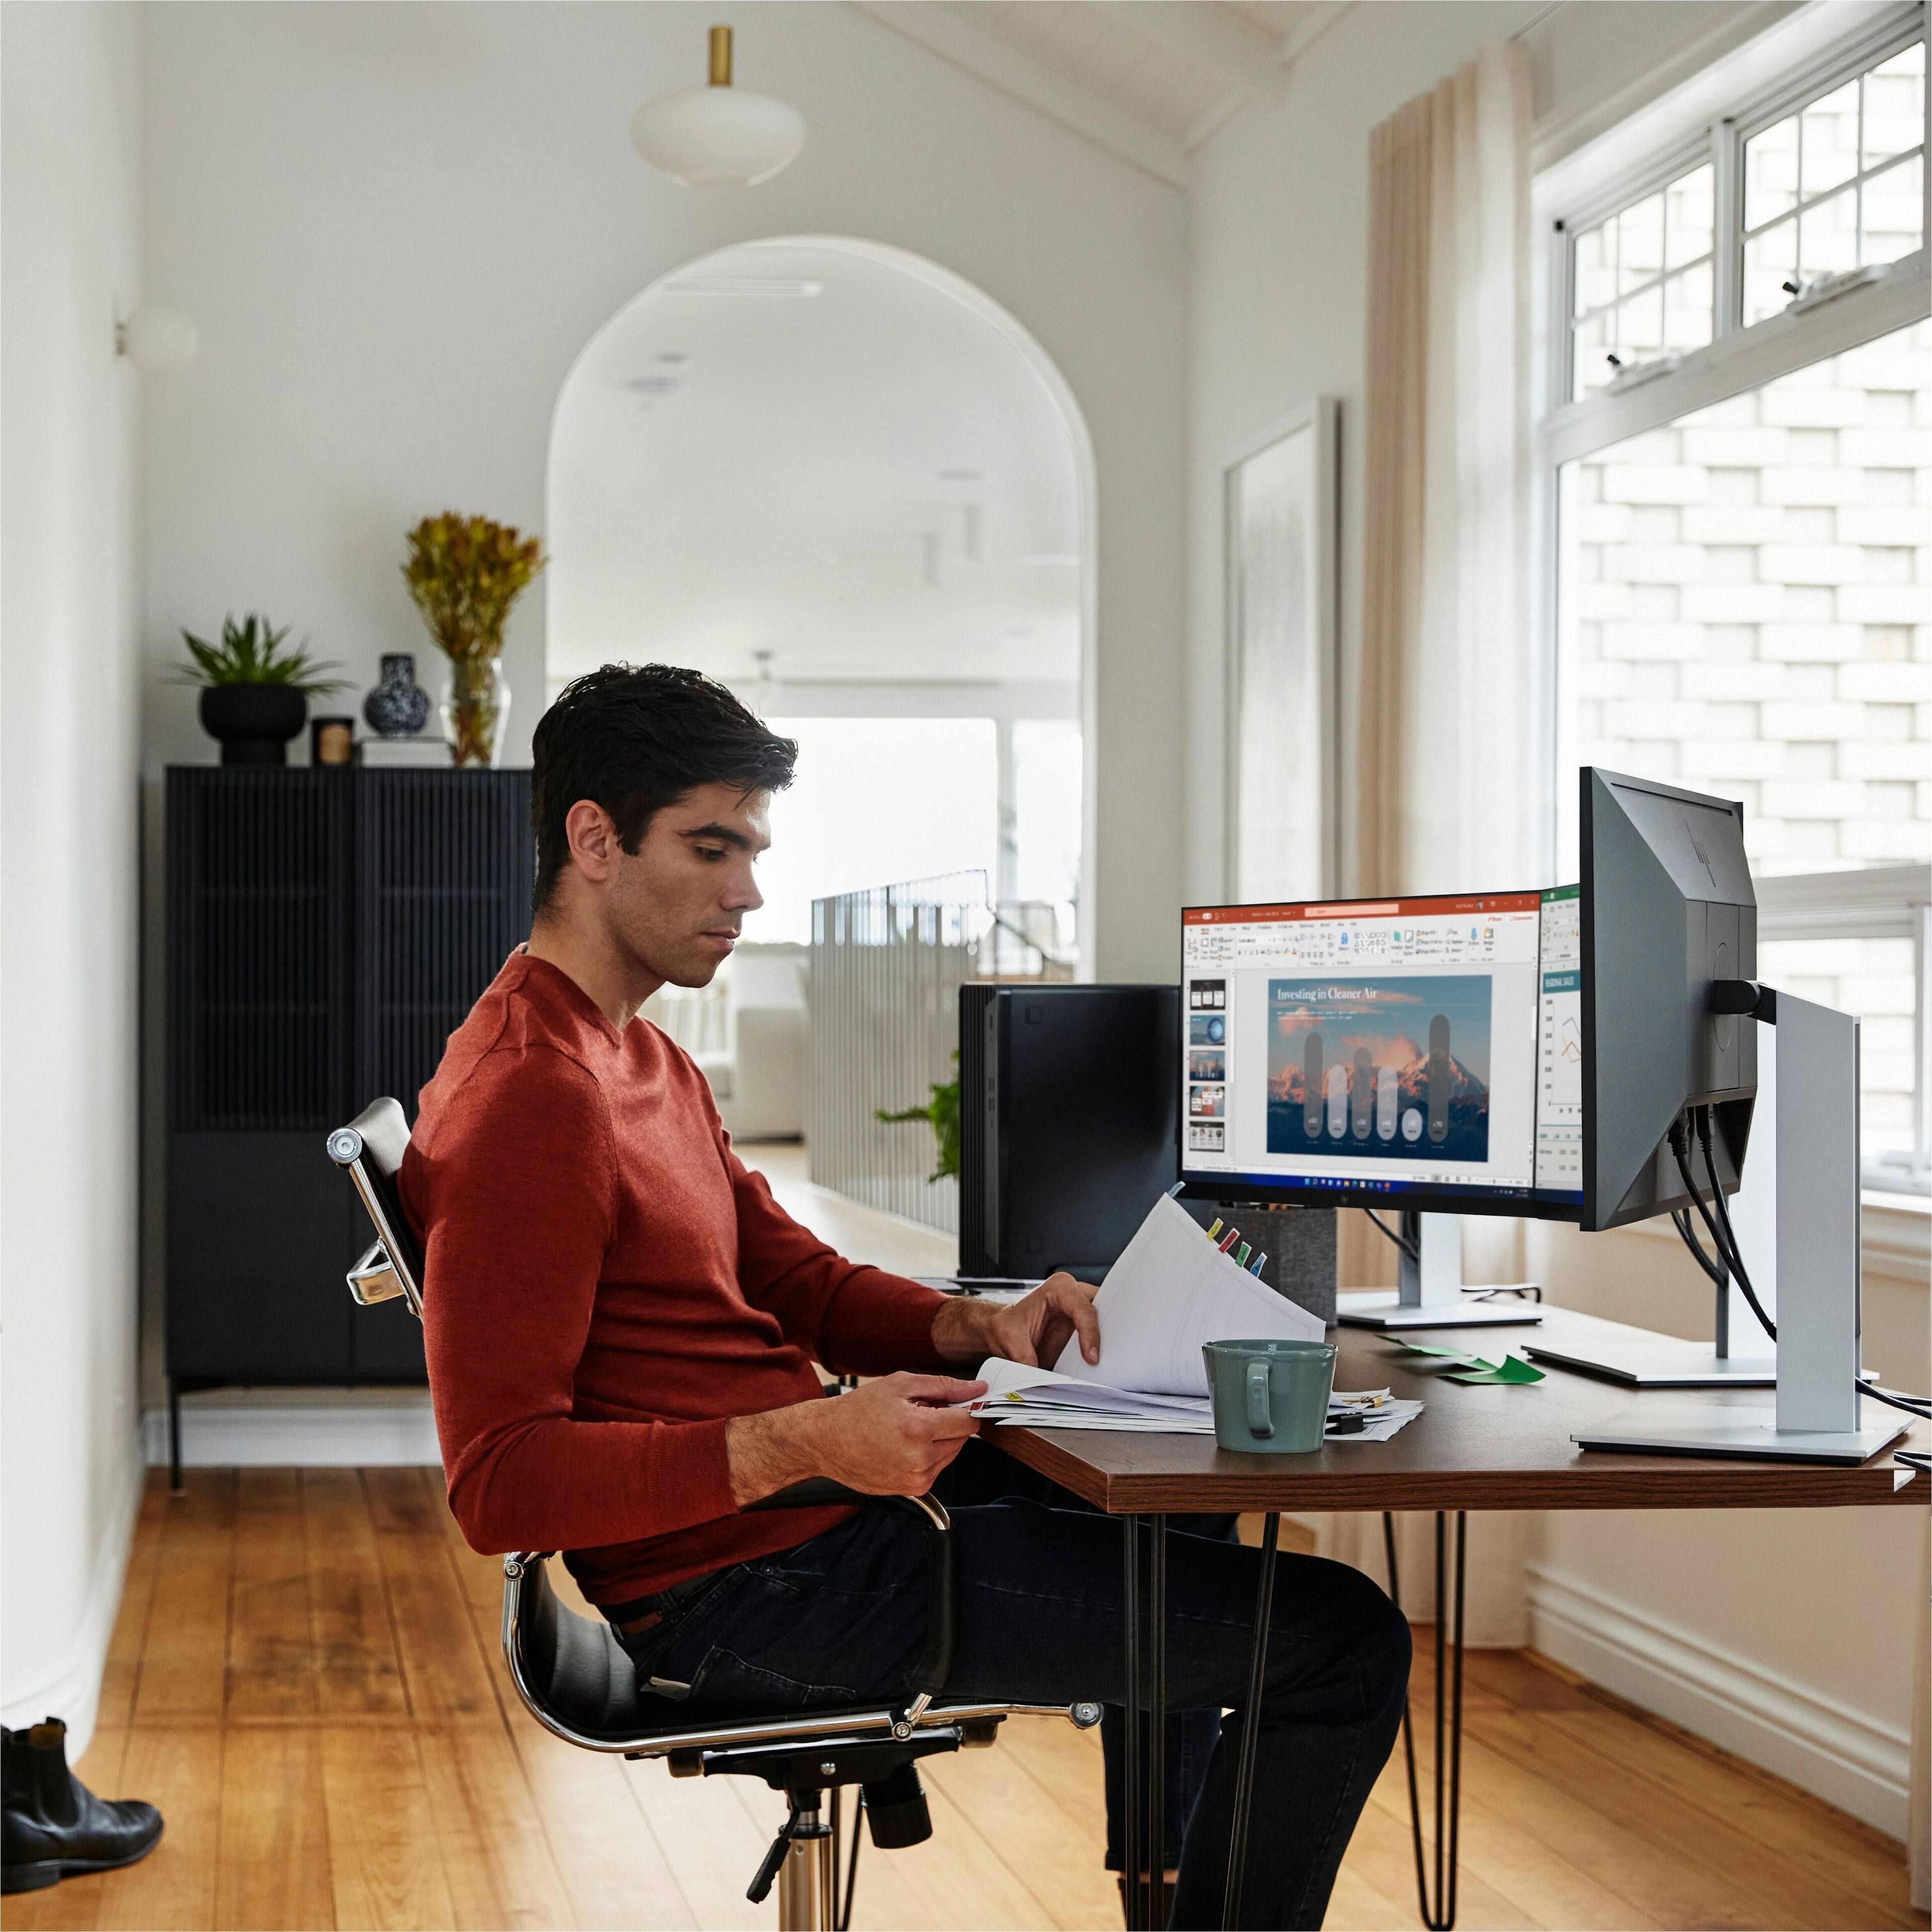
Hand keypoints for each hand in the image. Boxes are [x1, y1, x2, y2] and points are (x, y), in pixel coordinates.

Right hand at [726, 1372, 986, 1505]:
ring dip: (939, 1440)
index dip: (969, 1408)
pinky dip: (928, 1455)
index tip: (966, 1401)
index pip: (968, 1421)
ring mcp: (916, 1479)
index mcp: (919, 1429)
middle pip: (962, 1439)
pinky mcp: (912, 1490)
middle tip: (921, 1412)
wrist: (827, 1440)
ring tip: (908, 1430)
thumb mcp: (901, 1384)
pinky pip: (936, 1468)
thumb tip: (978, 1389)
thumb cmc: (859, 1410)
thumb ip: (945, 1386)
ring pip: (951, 1454)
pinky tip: (903, 1446)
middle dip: (948, 1423)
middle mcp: (921, 1460)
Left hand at [932, 1271, 1100, 1371]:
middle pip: (1103, 1308)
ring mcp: (1081, 1308)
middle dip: (1111, 1329)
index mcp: (1058, 1288)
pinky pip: (1102, 1332)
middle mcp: (1073, 1293)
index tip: (1091, 1357)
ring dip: (1110, 1338)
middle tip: (1114, 1354)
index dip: (1090, 1334)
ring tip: (1112, 1359)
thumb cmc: (1006, 1326)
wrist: (1002, 1329)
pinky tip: (1104, 1360)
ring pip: (1108, 1318)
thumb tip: (1041, 1379)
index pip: (1083, 1309)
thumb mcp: (1011, 1343)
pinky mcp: (1083, 1325)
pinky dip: (1104, 1345)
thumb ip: (1026, 1359)